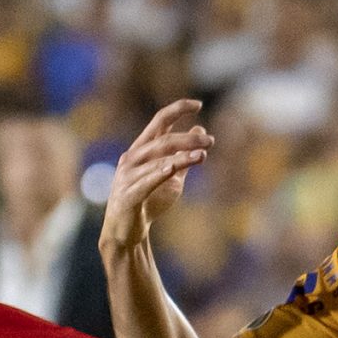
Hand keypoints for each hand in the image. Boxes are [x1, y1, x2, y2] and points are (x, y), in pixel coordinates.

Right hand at [101, 99, 208, 250]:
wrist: (126, 232)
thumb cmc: (148, 202)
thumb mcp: (171, 176)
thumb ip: (184, 154)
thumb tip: (200, 129)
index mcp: (142, 149)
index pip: (159, 120)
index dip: (178, 109)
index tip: (198, 104)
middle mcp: (132, 158)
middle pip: (163, 140)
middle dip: (188, 139)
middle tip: (210, 142)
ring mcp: (128, 176)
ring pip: (157, 160)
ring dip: (182, 157)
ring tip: (202, 155)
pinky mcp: (128, 195)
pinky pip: (146, 182)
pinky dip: (160, 174)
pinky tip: (173, 168)